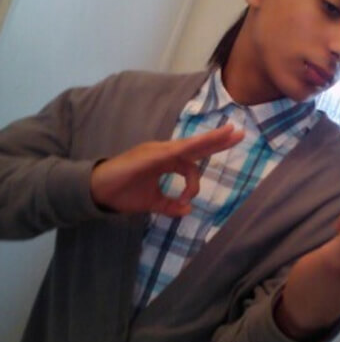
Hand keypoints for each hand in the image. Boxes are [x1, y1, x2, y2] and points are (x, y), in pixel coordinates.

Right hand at [90, 124, 243, 215]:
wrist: (98, 191)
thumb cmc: (124, 192)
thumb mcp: (152, 202)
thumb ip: (170, 204)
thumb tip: (188, 209)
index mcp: (166, 161)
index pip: (193, 158)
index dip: (204, 163)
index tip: (193, 195)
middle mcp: (164, 152)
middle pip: (196, 145)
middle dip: (218, 139)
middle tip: (238, 132)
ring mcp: (157, 151)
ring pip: (189, 144)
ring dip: (209, 139)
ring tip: (228, 133)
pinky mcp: (148, 155)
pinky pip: (172, 151)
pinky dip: (186, 149)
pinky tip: (199, 145)